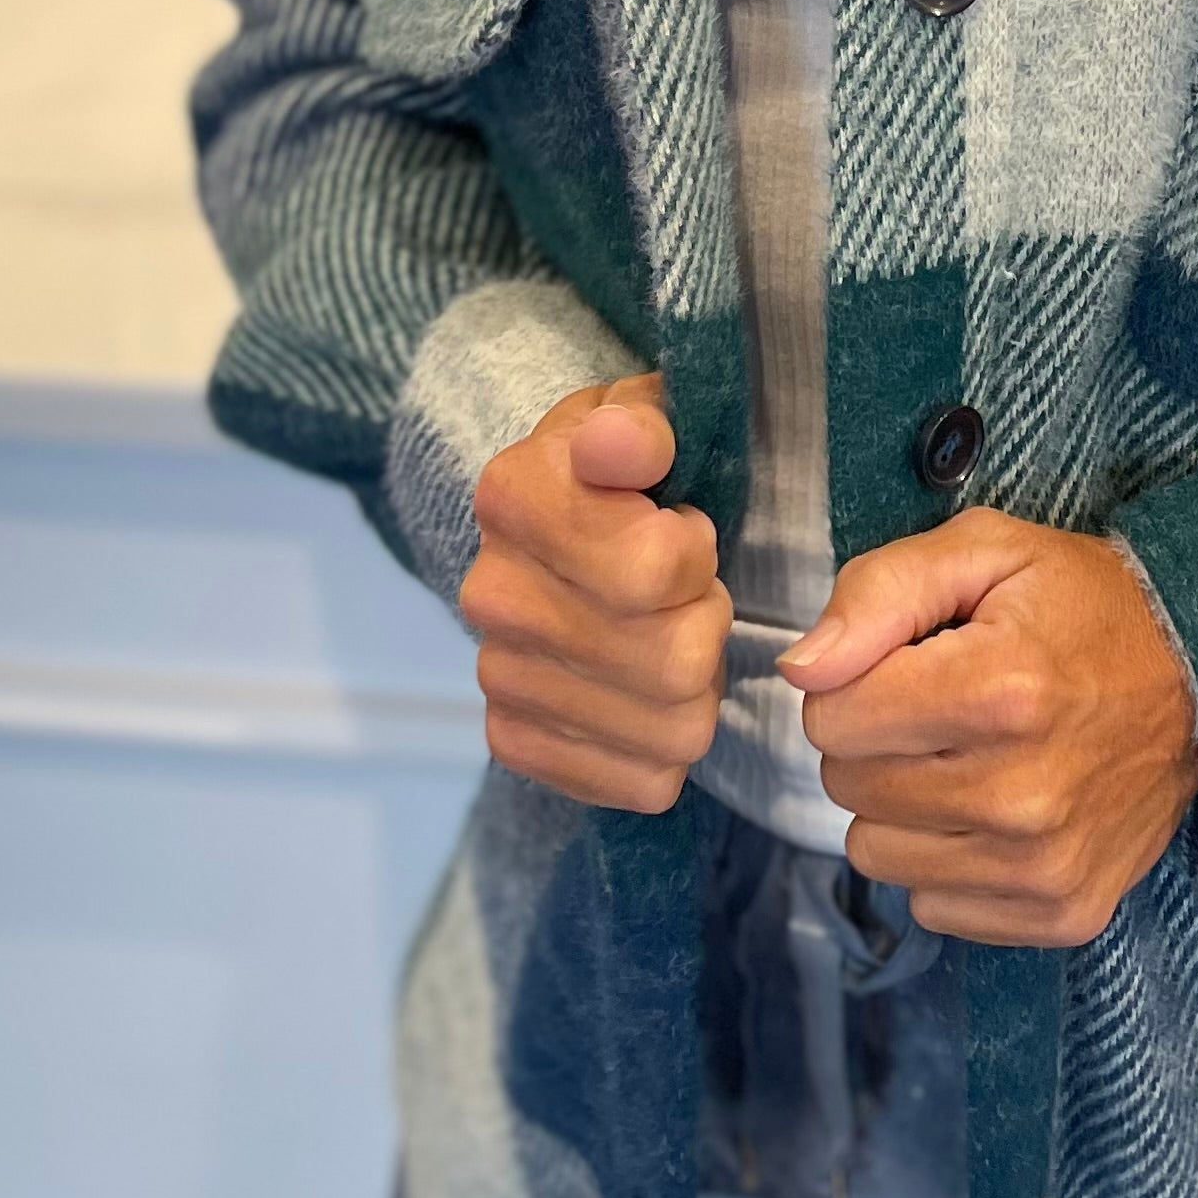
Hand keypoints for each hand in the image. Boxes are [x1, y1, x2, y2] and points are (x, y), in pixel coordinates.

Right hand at [461, 374, 729, 812]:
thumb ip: (644, 421)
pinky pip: (645, 782)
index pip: (652, 570)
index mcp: (516, 496)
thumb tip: (626, 443)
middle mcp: (492, 595)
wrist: (553, 524)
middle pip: (674, 661)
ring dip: (698, 687)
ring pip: (674, 728)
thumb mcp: (642, 414)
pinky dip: (669, 745)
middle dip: (705, 622)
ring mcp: (499, 677)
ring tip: (669, 638)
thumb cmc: (624, 469)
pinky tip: (649, 695)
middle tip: (685, 594)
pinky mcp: (516, 742)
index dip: (694, 552)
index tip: (679, 528)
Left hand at [780, 513, 1197, 946]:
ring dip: (904, 805)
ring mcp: (1043, 866)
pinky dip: (947, 859)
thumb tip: (802, 670)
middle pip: (847, 787)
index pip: (830, 716)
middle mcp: (1023, 793)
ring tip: (969, 757)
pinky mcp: (1060, 913)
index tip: (911, 662)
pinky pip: (931, 904)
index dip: (856, 680)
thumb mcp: (986, 550)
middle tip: (943, 707)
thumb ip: (879, 592)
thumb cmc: (1083, 606)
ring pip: (876, 853)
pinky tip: (997, 809)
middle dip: (877, 740)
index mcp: (1001, 690)